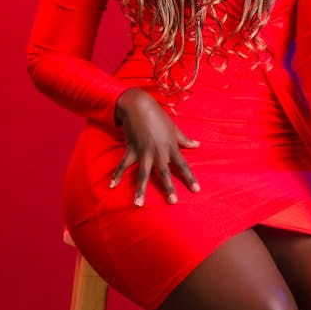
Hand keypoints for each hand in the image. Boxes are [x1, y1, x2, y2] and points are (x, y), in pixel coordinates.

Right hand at [110, 88, 200, 205]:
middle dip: (168, 188)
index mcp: (171, 147)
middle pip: (165, 173)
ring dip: (140, 190)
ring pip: (143, 174)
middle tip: (172, 202)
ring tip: (138, 204)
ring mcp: (144, 152)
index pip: (183, 165)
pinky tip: (112, 186)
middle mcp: (158, 152)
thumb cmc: (158, 117)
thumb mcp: (174, 128)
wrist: (138, 105)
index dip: (190, 178)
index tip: (196, 190)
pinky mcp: (131, 149)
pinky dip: (116, 175)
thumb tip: (198, 145)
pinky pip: (123, 165)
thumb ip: (185, 139)